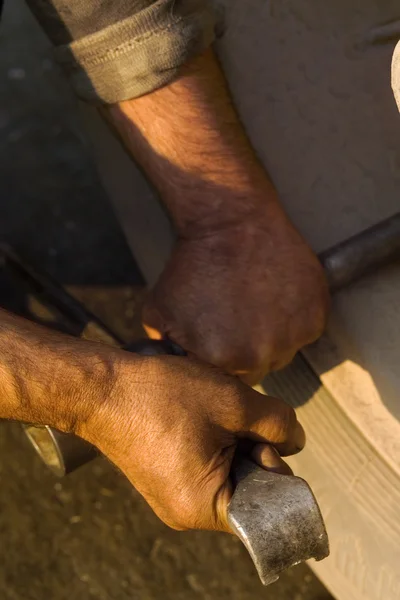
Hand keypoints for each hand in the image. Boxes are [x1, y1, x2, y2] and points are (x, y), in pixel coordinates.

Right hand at [80, 352, 303, 531]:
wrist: (100, 387)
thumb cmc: (162, 396)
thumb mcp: (233, 403)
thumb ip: (277, 424)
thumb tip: (296, 440)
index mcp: (203, 506)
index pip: (266, 503)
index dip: (274, 465)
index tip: (261, 435)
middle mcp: (186, 511)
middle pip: (248, 487)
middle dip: (252, 448)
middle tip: (234, 416)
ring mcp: (172, 496)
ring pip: (227, 472)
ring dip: (232, 440)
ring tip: (211, 412)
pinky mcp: (163, 478)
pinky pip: (204, 466)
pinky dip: (213, 441)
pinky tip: (199, 416)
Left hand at [143, 205, 328, 383]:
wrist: (231, 222)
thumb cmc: (193, 265)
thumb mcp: (159, 312)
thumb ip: (165, 349)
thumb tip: (171, 368)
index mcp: (224, 362)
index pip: (226, 383)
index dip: (220, 362)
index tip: (217, 339)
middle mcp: (262, 355)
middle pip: (257, 371)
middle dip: (245, 352)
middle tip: (236, 320)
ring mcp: (293, 336)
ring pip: (282, 352)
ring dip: (271, 336)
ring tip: (256, 304)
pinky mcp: (316, 315)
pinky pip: (304, 330)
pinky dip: (294, 318)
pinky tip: (276, 294)